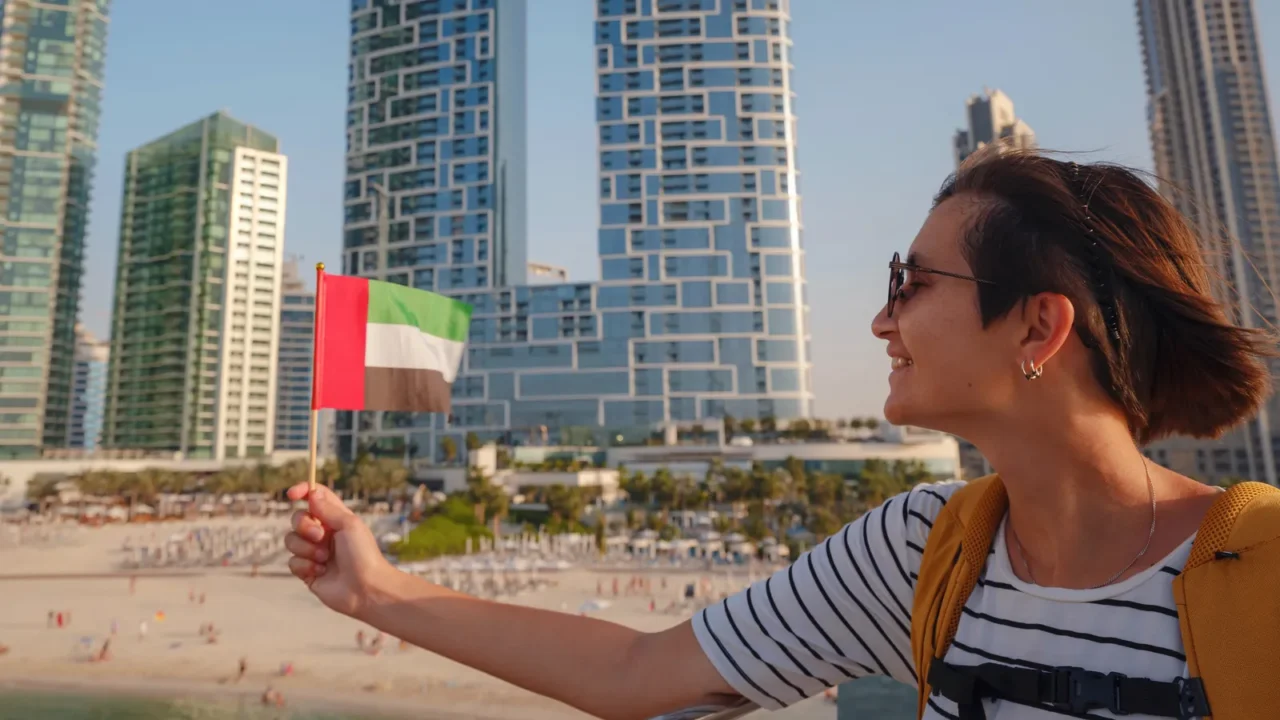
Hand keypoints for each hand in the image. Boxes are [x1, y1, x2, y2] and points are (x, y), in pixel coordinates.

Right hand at [284, 483, 392, 616]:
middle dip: (304, 526)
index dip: (303, 491)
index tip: (291, 494)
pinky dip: (305, 566)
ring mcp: (314, 552)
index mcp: (336, 519)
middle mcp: (323, 534)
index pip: (315, 498)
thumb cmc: (363, 555)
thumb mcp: (349, 524)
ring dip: (306, 549)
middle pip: (297, 518)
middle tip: (320, 536)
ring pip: (291, 540)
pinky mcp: (307, 571)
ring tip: (324, 559)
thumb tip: (312, 493)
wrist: (366, 589)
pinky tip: (321, 572)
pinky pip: (292, 562)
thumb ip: (328, 508)